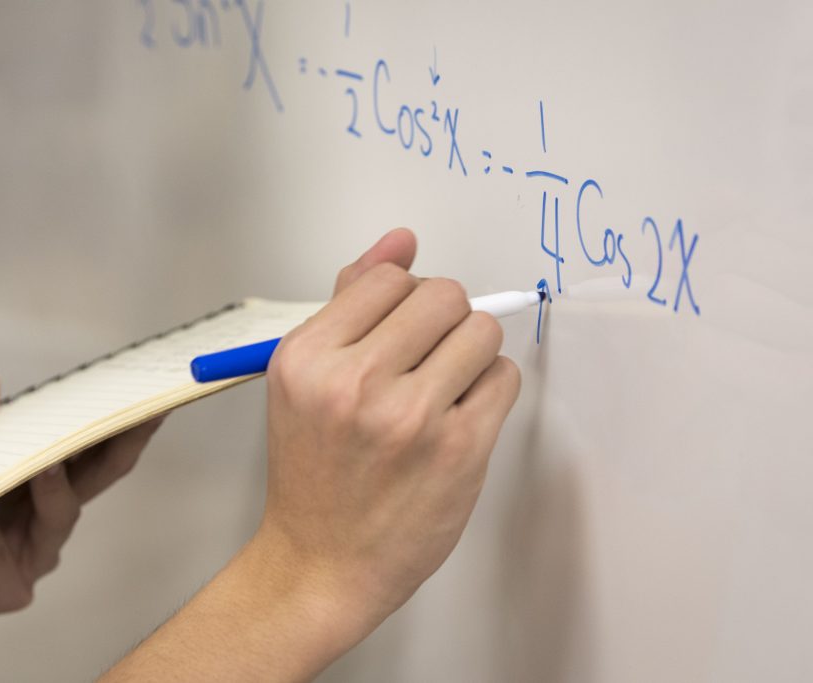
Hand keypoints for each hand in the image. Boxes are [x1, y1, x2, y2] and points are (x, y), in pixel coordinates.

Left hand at [0, 364, 161, 624]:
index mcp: (45, 467)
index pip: (96, 436)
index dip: (130, 412)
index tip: (156, 387)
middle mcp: (50, 508)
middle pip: (104, 472)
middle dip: (126, 440)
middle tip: (138, 411)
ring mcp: (33, 551)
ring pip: (60, 514)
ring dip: (54, 486)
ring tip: (44, 462)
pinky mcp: (4, 588)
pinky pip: (0, 556)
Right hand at [256, 227, 520, 645]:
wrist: (322, 562)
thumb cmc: (314, 471)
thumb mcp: (306, 379)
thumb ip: (350, 302)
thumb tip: (402, 240)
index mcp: (307, 357)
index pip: (389, 277)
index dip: (404, 298)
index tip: (402, 328)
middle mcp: (354, 383)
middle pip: (444, 295)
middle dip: (444, 319)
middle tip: (428, 356)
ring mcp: (410, 419)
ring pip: (482, 331)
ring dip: (472, 352)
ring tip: (445, 385)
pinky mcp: (459, 452)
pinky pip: (506, 378)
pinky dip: (490, 388)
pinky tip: (461, 414)